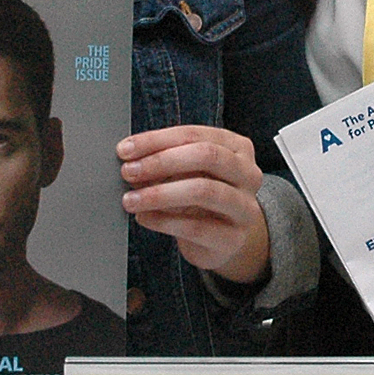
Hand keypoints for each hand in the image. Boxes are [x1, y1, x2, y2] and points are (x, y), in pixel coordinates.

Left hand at [118, 126, 269, 284]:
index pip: (195, 134)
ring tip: (131, 199)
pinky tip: (144, 218)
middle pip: (206, 156)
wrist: (223, 240)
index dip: (157, 140)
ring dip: (159, 194)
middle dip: (161, 162)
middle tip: (129, 172)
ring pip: (203, 191)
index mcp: (237, 147)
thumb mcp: (187, 172)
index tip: (126, 149)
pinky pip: (196, 227)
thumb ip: (165, 160)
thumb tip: (130, 157)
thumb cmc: (201, 196)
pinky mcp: (233, 238)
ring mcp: (244, 207)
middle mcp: (248, 174)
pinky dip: (164, 221)